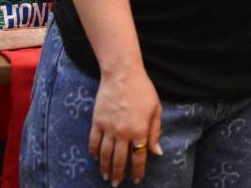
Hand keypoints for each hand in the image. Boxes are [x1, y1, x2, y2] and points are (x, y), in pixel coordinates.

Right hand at [89, 65, 162, 184]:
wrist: (122, 74)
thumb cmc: (143, 90)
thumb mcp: (156, 109)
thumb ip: (155, 132)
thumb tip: (157, 152)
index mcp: (140, 130)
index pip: (138, 157)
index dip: (138, 171)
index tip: (137, 180)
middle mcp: (123, 132)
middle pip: (120, 160)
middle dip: (119, 174)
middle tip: (117, 184)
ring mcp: (108, 128)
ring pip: (105, 154)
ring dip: (105, 168)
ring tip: (106, 176)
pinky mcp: (97, 122)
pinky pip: (93, 142)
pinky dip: (94, 152)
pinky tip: (96, 158)